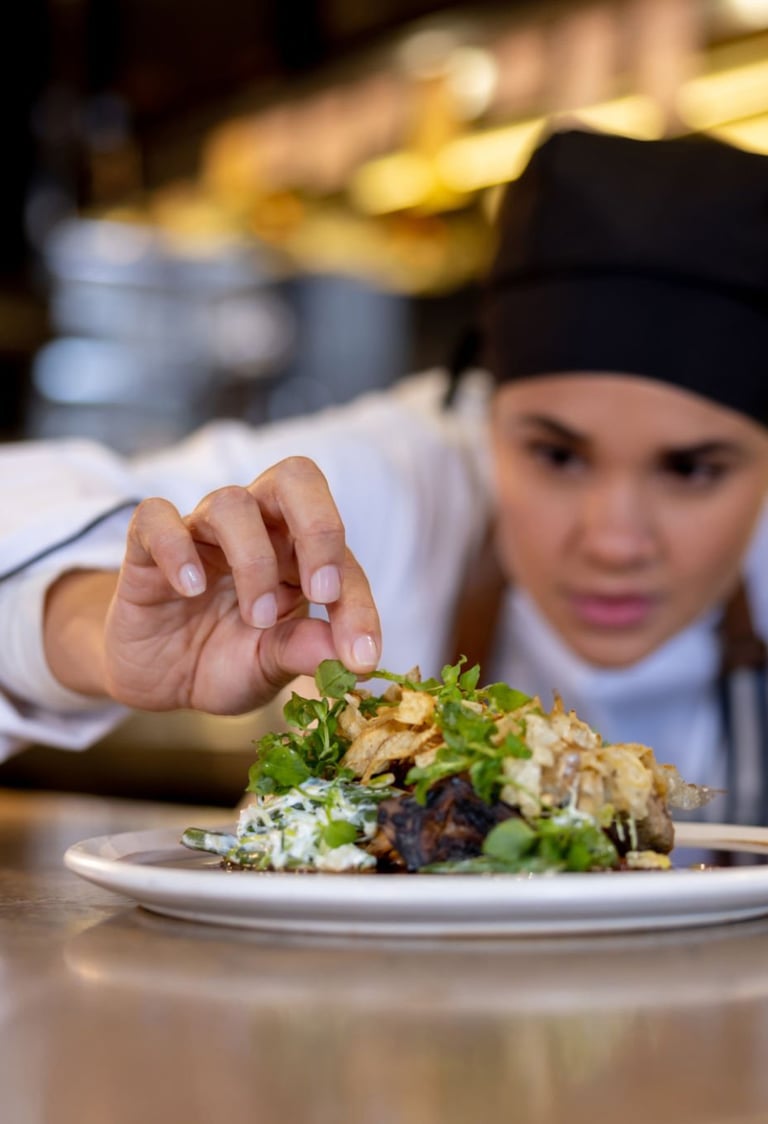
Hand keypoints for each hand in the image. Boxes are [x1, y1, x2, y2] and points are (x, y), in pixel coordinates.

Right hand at [45, 457, 380, 712]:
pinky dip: (177, 549)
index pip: (340, 556)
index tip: (361, 656)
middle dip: (320, 528)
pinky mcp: (147, 546)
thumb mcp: (269, 667)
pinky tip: (191, 589)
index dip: (357, 604)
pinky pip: (156, 518)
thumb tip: (348, 659)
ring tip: (257, 618)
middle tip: (322, 593)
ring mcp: (202, 532)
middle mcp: (256, 529)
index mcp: (297, 554)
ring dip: (253, 560)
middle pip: (295, 479)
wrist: (157, 678)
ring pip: (231, 502)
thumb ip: (304, 652)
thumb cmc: (224, 660)